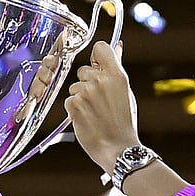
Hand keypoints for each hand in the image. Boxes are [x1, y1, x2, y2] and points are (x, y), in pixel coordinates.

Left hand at [64, 41, 139, 174]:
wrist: (118, 148)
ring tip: (94, 113)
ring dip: (81, 98)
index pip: (100, 47)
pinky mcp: (74, 104)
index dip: (97, 57)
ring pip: (75, 87)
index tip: (98, 67)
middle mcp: (101, 80)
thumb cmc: (124, 122)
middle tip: (99, 102)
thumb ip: (116, 70)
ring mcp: (86, 92)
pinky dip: (74, 109)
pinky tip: (87, 119)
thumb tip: (117, 47)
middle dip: (87, 83)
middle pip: (83, 70)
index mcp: (117, 75)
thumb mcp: (125, 93)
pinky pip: (69, 100)